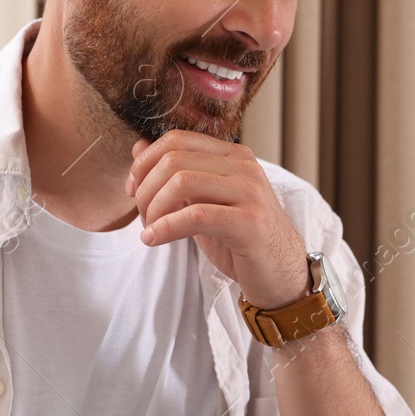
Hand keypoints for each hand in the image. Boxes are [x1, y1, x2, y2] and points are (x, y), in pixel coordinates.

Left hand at [126, 131, 308, 308]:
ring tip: (150, 231)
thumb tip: (138, 148)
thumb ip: (176, 175)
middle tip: (142, 217)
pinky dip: (165, 227)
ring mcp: (250, 192)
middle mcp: (243, 167)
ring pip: (181, 182)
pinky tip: (153, 240)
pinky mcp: (250, 222)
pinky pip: (195, 215)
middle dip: (145, 189)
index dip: (144, 162)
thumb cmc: (240, 241)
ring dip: (154, 209)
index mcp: (232, 156)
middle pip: (174, 160)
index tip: (133, 190)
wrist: (282, 275)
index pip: (176, 140)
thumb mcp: (204, 203)